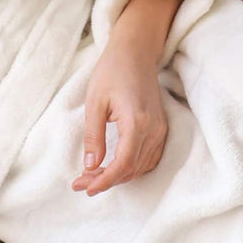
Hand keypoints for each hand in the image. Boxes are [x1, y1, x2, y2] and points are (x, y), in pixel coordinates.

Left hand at [72, 35, 167, 195]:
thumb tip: (90, 167)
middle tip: (81, 183)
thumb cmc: (112, 72)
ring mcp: (160, 132)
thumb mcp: (94, 103)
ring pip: (139, 169)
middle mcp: (154, 130)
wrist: (135, 53)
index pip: (122, 164)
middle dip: (105, 181)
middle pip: (130, 170)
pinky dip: (130, 170)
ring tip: (91, 177)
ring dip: (116, 177)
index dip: (104, 181)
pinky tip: (112, 169)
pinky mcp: (161, 131)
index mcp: (137, 122)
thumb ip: (93, 137)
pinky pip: (148, 161)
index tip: (85, 188)